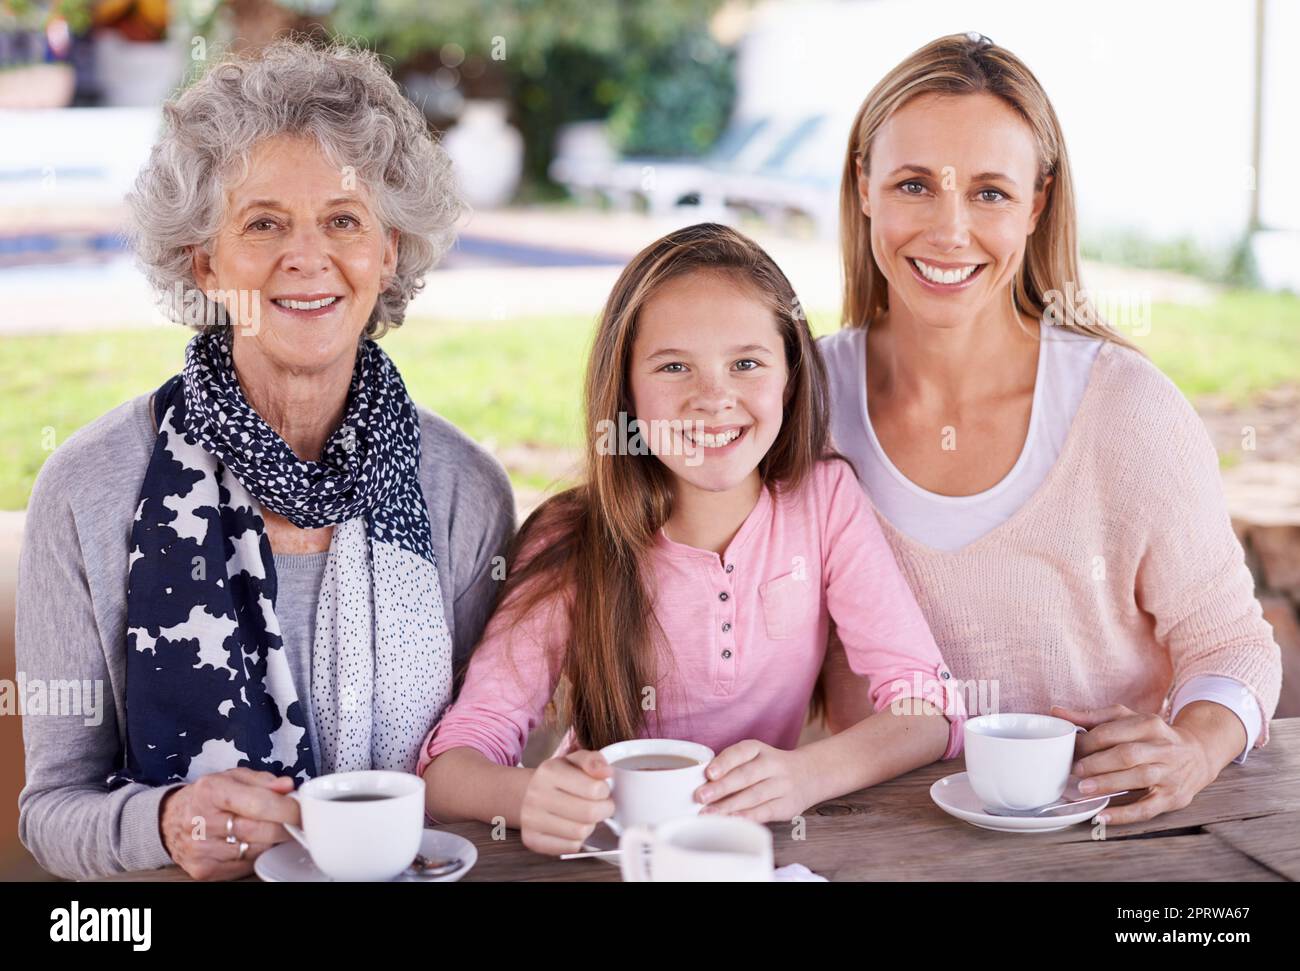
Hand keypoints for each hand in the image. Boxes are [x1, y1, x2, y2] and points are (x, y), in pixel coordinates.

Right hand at [159, 767, 299, 879]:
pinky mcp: (204, 870)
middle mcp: (201, 822)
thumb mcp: (232, 777)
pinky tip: (252, 842)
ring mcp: (200, 849)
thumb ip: (263, 780)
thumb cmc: (207, 796)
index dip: (287, 808)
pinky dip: (256, 854)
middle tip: (294, 821)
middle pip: (260, 830)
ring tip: (271, 828)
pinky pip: (245, 865)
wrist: (170, 820)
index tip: (302, 810)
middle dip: (284, 826)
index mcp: (210, 791)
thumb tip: (287, 786)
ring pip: (255, 850)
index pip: (259, 803)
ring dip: (271, 841)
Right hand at [519, 750, 613, 855]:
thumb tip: (606, 772)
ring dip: (590, 825)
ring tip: (585, 816)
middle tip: (601, 805)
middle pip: (589, 813)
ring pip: (580, 832)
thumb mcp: (576, 760)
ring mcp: (531, 819)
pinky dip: (578, 839)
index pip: (594, 789)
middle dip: (603, 810)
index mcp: (549, 771)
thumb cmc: (560, 778)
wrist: (530, 794)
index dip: (605, 791)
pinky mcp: (532, 840)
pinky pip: (570, 847)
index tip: (601, 790)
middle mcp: (536, 795)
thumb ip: (594, 761)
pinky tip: (573, 827)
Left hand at [696, 739, 811, 823]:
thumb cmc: (767, 768)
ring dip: (730, 806)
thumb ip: (730, 766)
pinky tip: (732, 821)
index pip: (741, 752)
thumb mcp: (753, 757)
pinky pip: (766, 811)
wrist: (808, 775)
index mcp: (758, 750)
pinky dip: (748, 817)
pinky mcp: (787, 805)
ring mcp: (782, 786)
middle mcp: (772, 765)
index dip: (725, 762)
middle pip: (746, 776)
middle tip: (700, 796)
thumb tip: (701, 783)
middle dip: (722, 787)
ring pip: (754, 795)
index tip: (708, 773)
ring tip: (709, 814)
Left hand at [1050, 704, 1215, 824]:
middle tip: (1074, 771)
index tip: (1069, 750)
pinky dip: (1124, 814)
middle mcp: (1162, 747)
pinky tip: (1103, 816)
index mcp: (1149, 724)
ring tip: (1084, 789)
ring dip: (1108, 784)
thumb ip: (1092, 718)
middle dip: (1097, 763)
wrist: (1198, 754)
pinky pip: (1148, 808)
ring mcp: (1170, 774)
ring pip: (1138, 778)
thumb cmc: (1152, 736)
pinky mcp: (1173, 797)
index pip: (1112, 732)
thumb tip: (1056, 712)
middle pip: (1127, 754)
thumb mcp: (1127, 720)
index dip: (1088, 742)